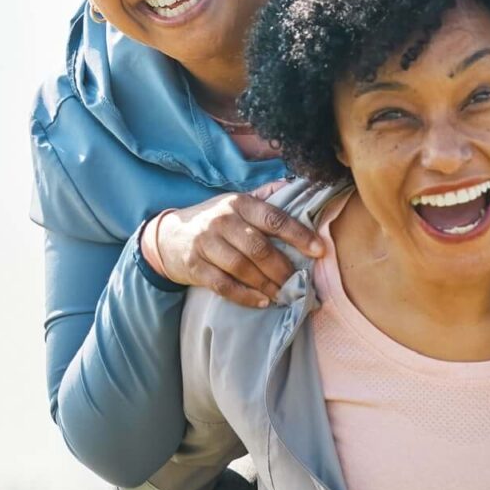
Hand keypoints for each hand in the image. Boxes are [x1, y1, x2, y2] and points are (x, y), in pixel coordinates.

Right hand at [143, 188, 325, 307]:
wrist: (169, 236)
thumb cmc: (214, 221)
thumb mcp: (237, 203)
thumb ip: (266, 199)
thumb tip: (300, 187)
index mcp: (239, 204)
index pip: (274, 219)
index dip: (299, 235)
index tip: (319, 250)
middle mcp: (222, 221)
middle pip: (259, 248)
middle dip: (283, 269)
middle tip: (300, 284)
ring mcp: (206, 244)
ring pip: (242, 268)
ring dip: (267, 285)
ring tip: (283, 295)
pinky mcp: (195, 266)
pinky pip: (223, 285)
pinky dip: (245, 296)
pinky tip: (262, 302)